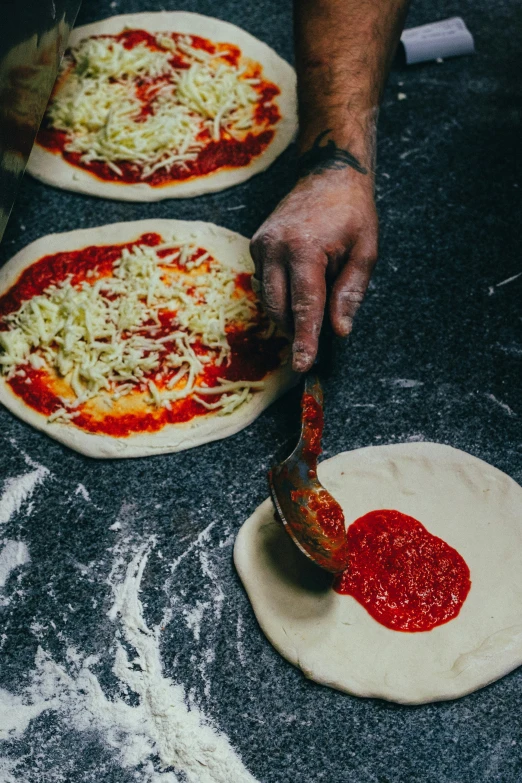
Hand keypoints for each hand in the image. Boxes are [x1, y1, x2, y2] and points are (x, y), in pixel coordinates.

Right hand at [250, 169, 377, 372]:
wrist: (328, 172)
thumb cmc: (352, 212)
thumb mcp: (365, 252)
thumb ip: (350, 293)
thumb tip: (339, 331)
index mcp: (304, 249)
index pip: (304, 306)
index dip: (304, 339)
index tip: (303, 365)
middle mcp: (275, 247)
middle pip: (280, 308)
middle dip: (296, 329)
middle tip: (318, 339)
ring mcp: (261, 245)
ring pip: (269, 299)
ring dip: (289, 312)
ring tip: (315, 300)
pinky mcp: (255, 245)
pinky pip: (266, 284)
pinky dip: (282, 294)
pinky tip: (302, 283)